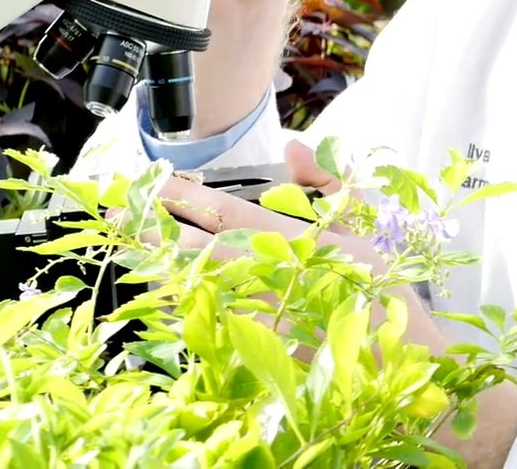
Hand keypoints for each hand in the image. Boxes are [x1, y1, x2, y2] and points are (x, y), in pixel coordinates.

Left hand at [158, 164, 516, 466]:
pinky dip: (180, 303)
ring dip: (158, 265)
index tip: (150, 177)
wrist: (399, 367)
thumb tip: (292, 149)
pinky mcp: (249, 349)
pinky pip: (204, 321)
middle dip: (151, 226)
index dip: (182, 193)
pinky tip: (161, 292)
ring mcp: (251, 317)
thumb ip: (325, 184)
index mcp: (291, 242)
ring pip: (191, 287)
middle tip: (116, 209)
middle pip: (191, 248)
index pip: (223, 210)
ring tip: (129, 245)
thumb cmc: (384, 292)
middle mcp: (264, 278)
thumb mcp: (364, 228)